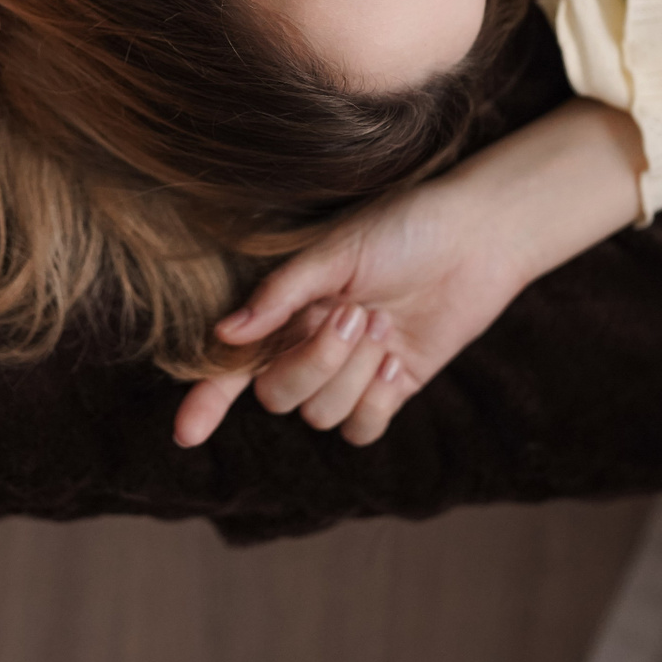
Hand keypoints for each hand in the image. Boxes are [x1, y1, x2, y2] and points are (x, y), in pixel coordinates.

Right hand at [173, 99, 644, 447]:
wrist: (476, 238)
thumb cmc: (402, 228)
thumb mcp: (336, 251)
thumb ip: (280, 294)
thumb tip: (225, 334)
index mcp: (285, 309)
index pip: (233, 364)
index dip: (206, 400)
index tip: (186, 433)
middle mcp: (308, 345)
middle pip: (277, 395)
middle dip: (314, 363)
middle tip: (355, 315)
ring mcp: (349, 373)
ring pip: (320, 415)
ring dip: (353, 374)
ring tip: (383, 324)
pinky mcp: (389, 391)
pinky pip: (361, 430)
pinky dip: (376, 402)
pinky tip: (398, 362)